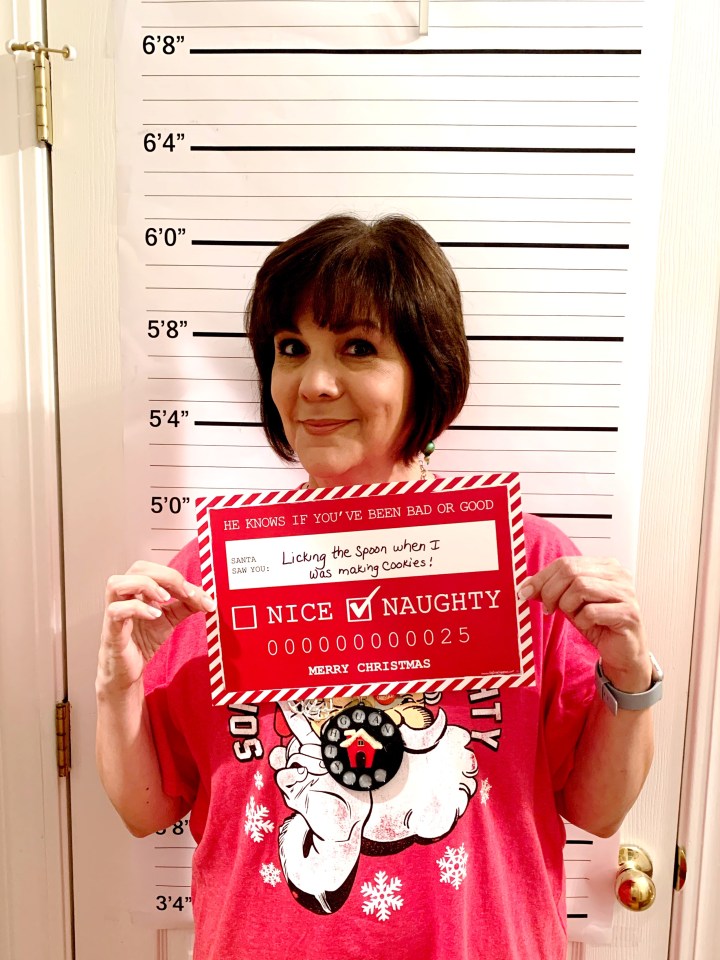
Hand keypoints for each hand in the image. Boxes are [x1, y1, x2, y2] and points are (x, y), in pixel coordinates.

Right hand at [98, 560, 214, 693]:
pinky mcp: (111, 630)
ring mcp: (115, 612)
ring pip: (117, 583)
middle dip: (166, 576)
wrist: (128, 671)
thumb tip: (207, 597)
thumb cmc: (141, 642)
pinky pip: (116, 611)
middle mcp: (124, 597)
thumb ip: (186, 605)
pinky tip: (155, 616)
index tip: (196, 593)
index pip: (155, 570)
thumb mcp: (170, 619)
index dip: (177, 577)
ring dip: (146, 586)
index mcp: (137, 590)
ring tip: (165, 599)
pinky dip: (137, 609)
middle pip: (137, 568)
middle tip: (185, 592)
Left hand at [517, 557, 651, 691]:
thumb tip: (525, 587)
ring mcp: (626, 592)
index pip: (565, 562)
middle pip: (571, 572)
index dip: (541, 578)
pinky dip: (582, 620)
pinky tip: (588, 625)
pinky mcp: (628, 613)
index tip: (525, 592)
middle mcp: (618, 574)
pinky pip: (592, 611)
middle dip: (551, 591)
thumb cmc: (598, 624)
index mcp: (604, 566)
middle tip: (548, 608)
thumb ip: (552, 590)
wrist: (623, 652)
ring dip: (567, 605)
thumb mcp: (570, 603)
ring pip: (581, 587)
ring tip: (571, 616)